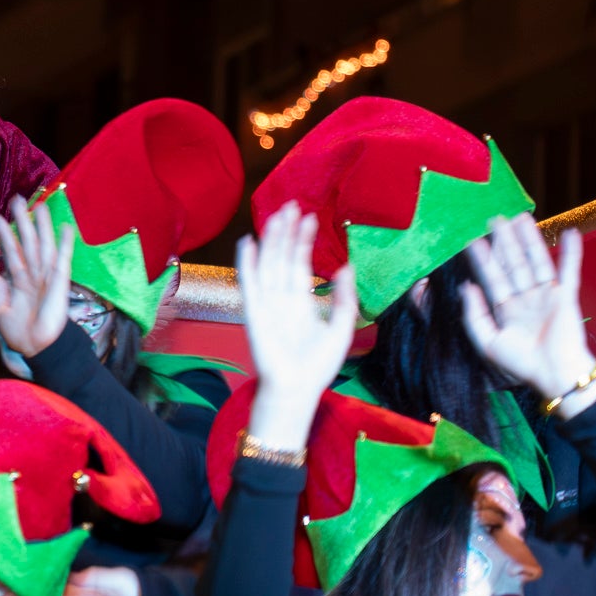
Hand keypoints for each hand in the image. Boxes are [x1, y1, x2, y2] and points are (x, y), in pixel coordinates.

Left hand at [0, 196, 75, 358]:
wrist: (39, 349)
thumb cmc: (20, 333)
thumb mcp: (1, 313)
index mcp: (18, 280)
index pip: (11, 253)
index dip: (4, 236)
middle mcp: (33, 274)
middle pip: (27, 242)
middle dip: (22, 222)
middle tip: (16, 199)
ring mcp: (47, 276)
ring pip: (43, 245)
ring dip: (42, 226)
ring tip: (39, 205)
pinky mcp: (61, 281)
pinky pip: (63, 259)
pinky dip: (65, 243)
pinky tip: (66, 227)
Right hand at [237, 202, 358, 449]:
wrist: (297, 391)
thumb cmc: (317, 366)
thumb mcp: (341, 328)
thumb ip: (344, 299)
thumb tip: (348, 267)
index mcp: (300, 301)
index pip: (300, 262)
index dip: (304, 240)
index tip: (311, 217)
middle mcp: (281, 297)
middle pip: (282, 257)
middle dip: (287, 232)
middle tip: (292, 204)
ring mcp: (267, 303)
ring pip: (268, 263)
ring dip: (271, 239)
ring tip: (277, 214)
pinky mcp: (254, 312)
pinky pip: (249, 283)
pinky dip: (247, 263)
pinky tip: (248, 242)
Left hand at [459, 215, 595, 412]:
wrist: (556, 377)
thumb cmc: (522, 365)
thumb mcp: (488, 342)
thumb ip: (474, 315)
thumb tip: (466, 287)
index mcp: (506, 310)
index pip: (492, 278)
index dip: (483, 259)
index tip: (472, 240)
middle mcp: (526, 299)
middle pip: (513, 264)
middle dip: (504, 242)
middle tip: (495, 219)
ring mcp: (547, 297)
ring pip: (536, 261)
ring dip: (530, 240)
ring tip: (522, 217)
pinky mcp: (566, 298)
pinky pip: (569, 272)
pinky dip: (571, 253)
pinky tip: (570, 234)